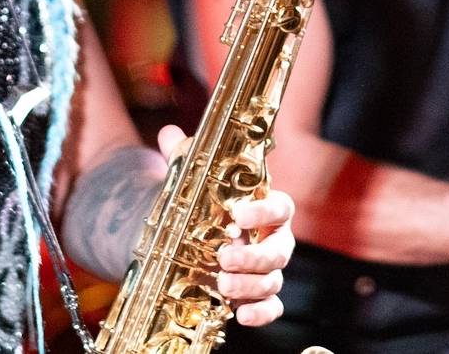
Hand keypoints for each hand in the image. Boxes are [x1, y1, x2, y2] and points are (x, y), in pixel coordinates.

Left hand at [155, 125, 294, 326]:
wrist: (198, 238)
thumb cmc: (206, 205)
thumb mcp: (195, 181)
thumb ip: (184, 157)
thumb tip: (168, 133)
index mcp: (266, 209)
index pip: (281, 208)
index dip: (264, 212)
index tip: (239, 214)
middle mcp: (275, 240)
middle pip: (280, 250)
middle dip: (254, 257)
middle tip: (224, 258)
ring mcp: (268, 270)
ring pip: (274, 280)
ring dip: (250, 285)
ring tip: (222, 285)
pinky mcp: (260, 295)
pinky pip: (271, 307)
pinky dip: (261, 313)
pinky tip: (240, 315)